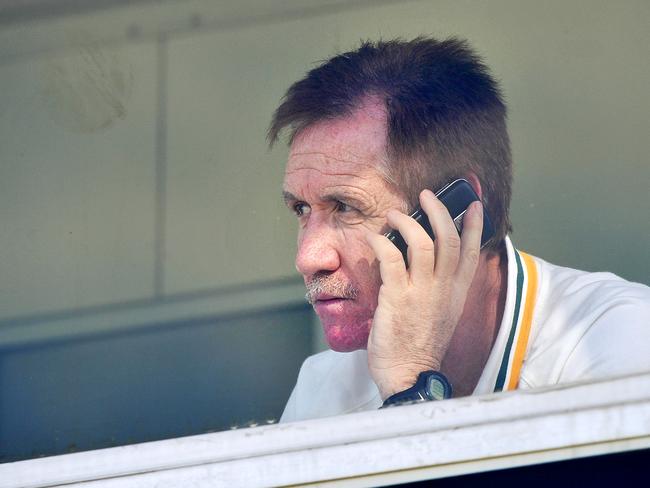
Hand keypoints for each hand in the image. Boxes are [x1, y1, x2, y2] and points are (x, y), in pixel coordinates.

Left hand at [365, 190, 483, 399]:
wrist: (409, 375)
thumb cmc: (419, 345)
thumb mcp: (441, 314)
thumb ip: (439, 288)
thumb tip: (425, 262)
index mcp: (457, 293)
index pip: (472, 253)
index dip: (474, 226)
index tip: (474, 204)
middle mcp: (444, 289)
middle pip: (449, 239)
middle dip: (439, 211)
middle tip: (426, 196)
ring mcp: (422, 292)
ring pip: (422, 243)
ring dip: (407, 222)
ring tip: (393, 214)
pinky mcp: (398, 297)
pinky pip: (391, 258)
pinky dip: (382, 242)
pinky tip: (373, 237)